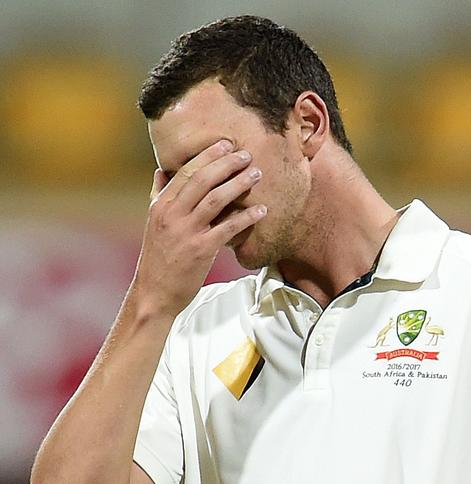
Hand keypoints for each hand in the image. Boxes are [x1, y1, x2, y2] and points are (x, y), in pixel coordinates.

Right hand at [131, 139, 265, 318]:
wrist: (154, 294)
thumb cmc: (157, 258)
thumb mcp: (152, 223)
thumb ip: (157, 195)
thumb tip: (161, 171)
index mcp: (161, 206)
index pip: (185, 172)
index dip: (207, 156)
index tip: (226, 144)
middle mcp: (171, 215)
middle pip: (202, 180)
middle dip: (226, 164)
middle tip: (246, 155)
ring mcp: (186, 232)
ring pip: (216, 199)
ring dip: (239, 184)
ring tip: (256, 174)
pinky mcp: (201, 250)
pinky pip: (228, 228)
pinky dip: (246, 217)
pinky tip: (261, 210)